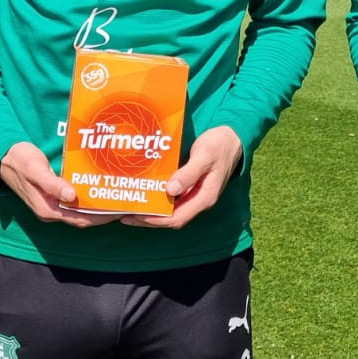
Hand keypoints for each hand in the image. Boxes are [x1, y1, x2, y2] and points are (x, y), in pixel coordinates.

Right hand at [0, 142, 116, 227]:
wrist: (3, 156)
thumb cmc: (19, 160)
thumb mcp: (35, 170)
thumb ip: (52, 184)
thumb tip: (71, 196)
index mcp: (47, 209)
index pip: (80, 219)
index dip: (100, 218)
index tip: (117, 212)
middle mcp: (51, 210)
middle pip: (82, 218)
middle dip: (103, 215)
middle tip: (122, 205)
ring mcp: (51, 204)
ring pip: (79, 211)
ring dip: (96, 208)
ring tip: (115, 199)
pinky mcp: (52, 196)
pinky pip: (74, 203)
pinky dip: (87, 199)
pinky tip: (97, 190)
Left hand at [124, 125, 242, 229]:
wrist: (233, 137)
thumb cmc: (219, 145)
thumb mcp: (204, 156)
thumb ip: (189, 173)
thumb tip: (170, 190)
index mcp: (204, 198)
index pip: (177, 218)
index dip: (155, 221)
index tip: (135, 216)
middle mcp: (198, 200)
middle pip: (171, 219)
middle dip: (148, 219)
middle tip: (124, 215)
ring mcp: (195, 194)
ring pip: (170, 210)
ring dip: (151, 211)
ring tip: (130, 207)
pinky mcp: (191, 187)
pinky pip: (172, 198)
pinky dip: (158, 198)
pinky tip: (145, 192)